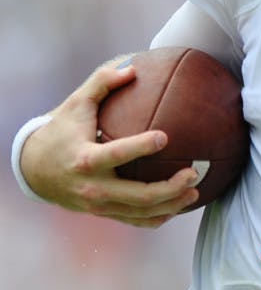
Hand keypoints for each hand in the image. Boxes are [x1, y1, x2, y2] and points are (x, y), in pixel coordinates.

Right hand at [20, 61, 199, 226]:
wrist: (35, 170)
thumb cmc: (61, 131)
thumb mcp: (75, 104)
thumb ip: (102, 83)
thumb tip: (133, 68)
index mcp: (85, 159)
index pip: (117, 155)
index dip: (141, 147)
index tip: (165, 136)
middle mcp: (93, 187)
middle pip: (138, 195)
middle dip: (170, 187)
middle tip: (193, 172)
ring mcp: (100, 206)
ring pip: (142, 213)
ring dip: (173, 204)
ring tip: (195, 189)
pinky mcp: (105, 214)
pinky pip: (137, 221)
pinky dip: (161, 216)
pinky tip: (180, 204)